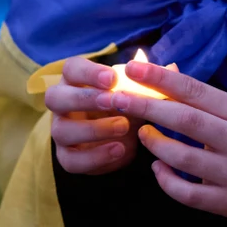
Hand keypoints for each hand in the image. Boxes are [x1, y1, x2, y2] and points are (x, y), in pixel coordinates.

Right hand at [46, 57, 140, 174]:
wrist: (121, 141)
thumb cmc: (126, 107)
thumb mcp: (138, 92)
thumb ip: (151, 81)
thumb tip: (172, 67)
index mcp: (76, 81)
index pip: (71, 68)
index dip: (88, 72)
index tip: (112, 78)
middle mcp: (62, 105)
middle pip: (55, 97)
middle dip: (84, 99)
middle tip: (112, 101)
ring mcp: (61, 131)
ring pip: (61, 130)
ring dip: (93, 129)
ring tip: (123, 127)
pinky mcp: (67, 157)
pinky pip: (71, 160)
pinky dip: (95, 156)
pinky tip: (119, 149)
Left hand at [95, 61, 226, 220]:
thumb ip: (210, 100)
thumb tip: (168, 73)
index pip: (196, 91)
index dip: (162, 78)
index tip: (133, 68)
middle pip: (184, 119)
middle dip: (146, 106)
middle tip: (118, 98)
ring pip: (182, 156)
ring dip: (155, 143)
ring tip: (143, 133)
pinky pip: (187, 193)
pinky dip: (166, 180)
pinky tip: (157, 169)